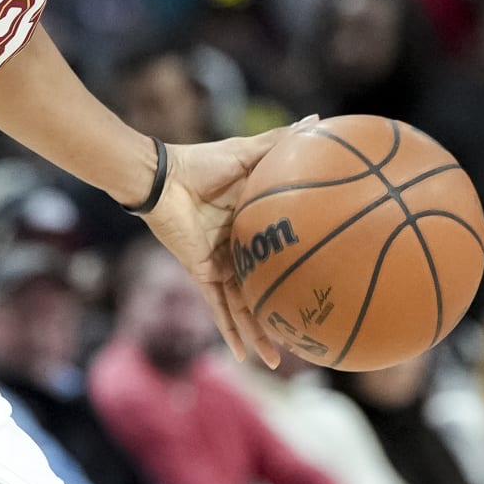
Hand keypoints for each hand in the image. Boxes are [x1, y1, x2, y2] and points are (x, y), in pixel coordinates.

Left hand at [143, 125, 297, 367]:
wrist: (162, 177)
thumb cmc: (202, 161)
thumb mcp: (251, 154)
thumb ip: (283, 143)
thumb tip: (320, 120)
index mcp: (250, 229)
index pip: (280, 256)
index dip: (298, 273)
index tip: (319, 288)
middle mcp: (236, 252)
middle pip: (262, 291)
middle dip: (279, 316)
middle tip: (304, 339)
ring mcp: (219, 266)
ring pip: (243, 308)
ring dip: (259, 334)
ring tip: (276, 363)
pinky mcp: (203, 274)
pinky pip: (218, 308)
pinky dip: (230, 331)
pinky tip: (242, 356)